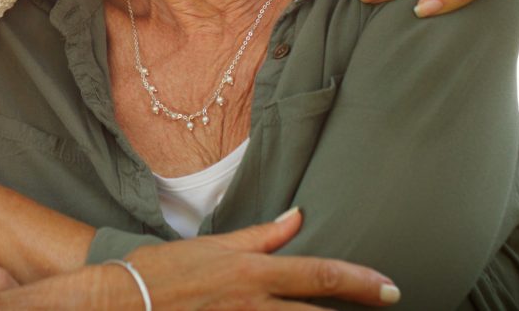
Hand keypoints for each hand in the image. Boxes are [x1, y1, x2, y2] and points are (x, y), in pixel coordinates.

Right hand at [0, 209, 398, 308]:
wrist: (126, 302)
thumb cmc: (167, 269)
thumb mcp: (216, 244)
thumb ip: (262, 236)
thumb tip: (297, 217)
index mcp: (253, 272)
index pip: (318, 274)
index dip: (358, 281)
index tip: (391, 287)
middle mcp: (256, 305)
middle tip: (390, 304)